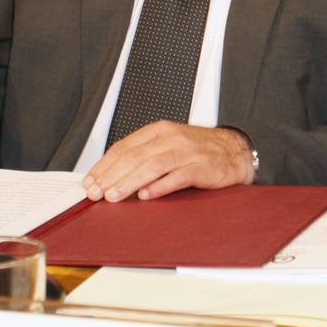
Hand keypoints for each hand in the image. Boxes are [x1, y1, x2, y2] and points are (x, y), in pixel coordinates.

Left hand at [83, 122, 255, 201]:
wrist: (236, 151)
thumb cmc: (200, 151)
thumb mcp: (170, 146)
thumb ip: (145, 156)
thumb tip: (112, 177)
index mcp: (160, 130)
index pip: (124, 147)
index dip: (104, 165)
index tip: (90, 182)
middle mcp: (172, 138)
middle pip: (135, 156)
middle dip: (111, 176)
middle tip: (96, 193)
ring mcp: (188, 151)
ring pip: (152, 166)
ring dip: (130, 182)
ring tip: (114, 196)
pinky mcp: (202, 166)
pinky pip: (177, 176)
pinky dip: (160, 186)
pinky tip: (146, 196)